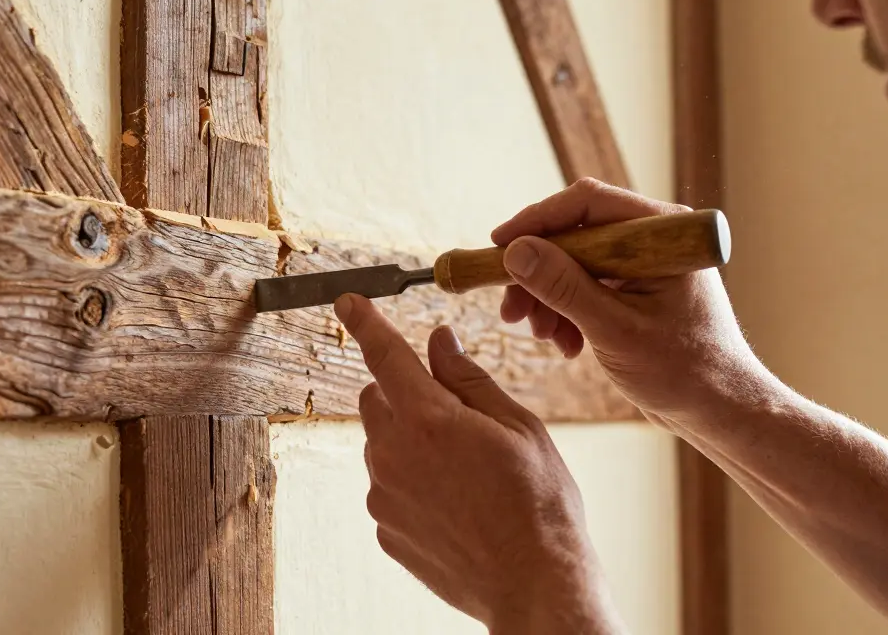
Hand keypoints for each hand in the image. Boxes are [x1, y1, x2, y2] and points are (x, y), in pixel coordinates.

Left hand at [336, 293, 623, 633]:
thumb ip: (468, 380)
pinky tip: (456, 502)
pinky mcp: (386, 530)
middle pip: (376, 399)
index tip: (348, 301)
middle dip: (404, 392)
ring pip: (382, 444)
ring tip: (466, 469)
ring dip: (410, 439)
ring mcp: (384, 496)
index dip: (366, 322)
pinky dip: (412, 482)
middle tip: (455, 413)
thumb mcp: (518, 427)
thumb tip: (439, 343)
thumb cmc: (539, 505)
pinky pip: (389, 487)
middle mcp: (393, 455)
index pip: (385, 355)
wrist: (535, 585)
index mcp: (428, 420)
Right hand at [492, 178, 759, 422]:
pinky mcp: (634, 290)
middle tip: (510, 309)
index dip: (537, 221)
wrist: (719, 410)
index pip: (587, 203)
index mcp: (662, 234)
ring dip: (548, 297)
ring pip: (573, 263)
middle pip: (574, 235)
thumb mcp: (614, 329)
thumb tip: (516, 251)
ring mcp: (643, 265)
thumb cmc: (684, 370)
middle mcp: (653, 240)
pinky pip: (585, 287)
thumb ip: (563, 287)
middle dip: (537, 272)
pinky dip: (566, 312)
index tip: (500, 245)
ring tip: (539, 334)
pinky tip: (565, 344)